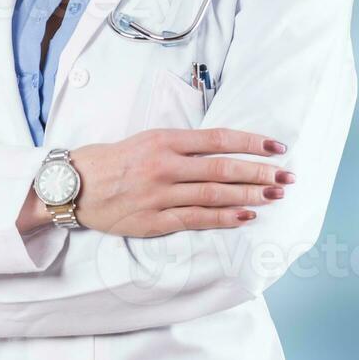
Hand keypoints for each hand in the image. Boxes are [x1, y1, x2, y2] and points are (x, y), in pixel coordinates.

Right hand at [64, 128, 293, 237]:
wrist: (71, 186)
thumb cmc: (110, 161)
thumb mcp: (145, 140)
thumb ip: (181, 145)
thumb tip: (222, 150)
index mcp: (163, 140)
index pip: (218, 139)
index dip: (252, 143)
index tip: (278, 148)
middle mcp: (164, 166)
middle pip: (222, 169)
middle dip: (260, 173)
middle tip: (288, 177)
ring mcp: (159, 195)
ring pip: (214, 195)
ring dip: (249, 195)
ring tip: (275, 196)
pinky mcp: (153, 220)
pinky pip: (196, 219)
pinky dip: (224, 217)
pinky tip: (246, 216)